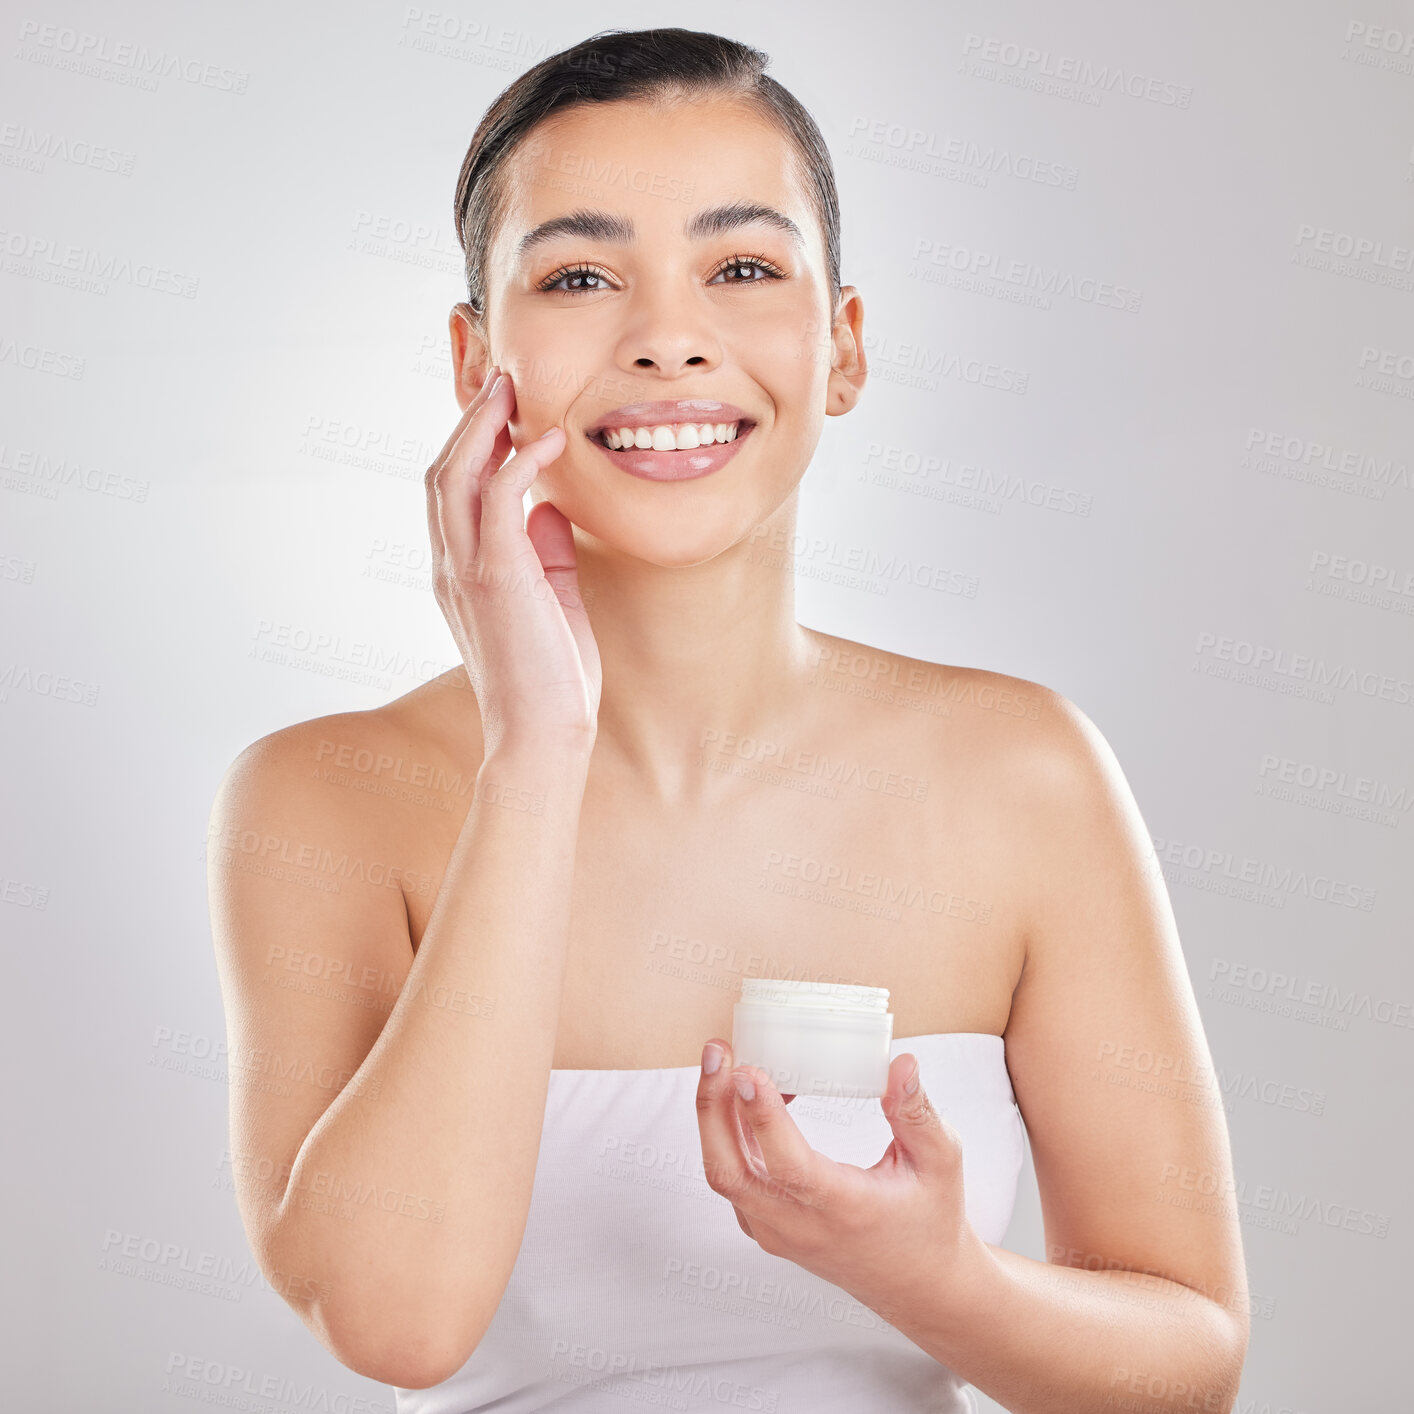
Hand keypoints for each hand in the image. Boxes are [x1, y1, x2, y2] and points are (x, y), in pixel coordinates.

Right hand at [424, 366, 601, 752]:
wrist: (544, 735)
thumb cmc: (551, 679)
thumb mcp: (552, 602)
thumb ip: (546, 553)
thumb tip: (551, 507)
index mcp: (460, 571)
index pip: (452, 492)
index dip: (471, 443)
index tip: (504, 408)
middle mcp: (451, 565)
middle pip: (443, 470)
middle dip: (471, 420)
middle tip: (503, 380)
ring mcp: (466, 570)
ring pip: (454, 474)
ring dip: (483, 426)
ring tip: (514, 390)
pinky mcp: (495, 577)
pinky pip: (495, 500)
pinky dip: (518, 461)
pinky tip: (546, 440)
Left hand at [695, 1038, 984, 1326]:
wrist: (920, 1286)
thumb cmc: (931, 1220)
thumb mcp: (940, 1162)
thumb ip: (917, 1112)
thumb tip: (902, 1063)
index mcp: (845, 1209)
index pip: (789, 1166)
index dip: (762, 1117)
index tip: (749, 1071)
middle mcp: (800, 1227)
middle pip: (730, 1171)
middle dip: (712, 1107)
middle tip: (717, 1052)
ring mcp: (777, 1232)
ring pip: (725, 1174)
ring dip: (716, 1116)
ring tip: (724, 1062)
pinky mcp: (769, 1228)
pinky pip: (735, 1179)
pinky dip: (729, 1135)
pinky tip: (748, 1097)